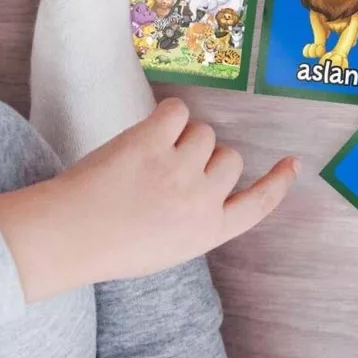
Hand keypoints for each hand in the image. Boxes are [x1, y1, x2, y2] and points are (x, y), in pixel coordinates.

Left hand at [0, 99, 298, 302]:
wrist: (65, 237)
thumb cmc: (111, 244)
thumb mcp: (169, 246)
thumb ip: (198, 217)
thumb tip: (211, 177)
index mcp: (208, 232)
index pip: (258, 204)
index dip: (278, 182)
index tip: (292, 163)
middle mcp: (202, 201)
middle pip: (230, 157)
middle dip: (207, 156)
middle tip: (169, 169)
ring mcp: (180, 170)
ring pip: (204, 132)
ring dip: (181, 137)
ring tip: (147, 158)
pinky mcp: (153, 142)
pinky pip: (178, 111)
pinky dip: (166, 116)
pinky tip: (147, 133)